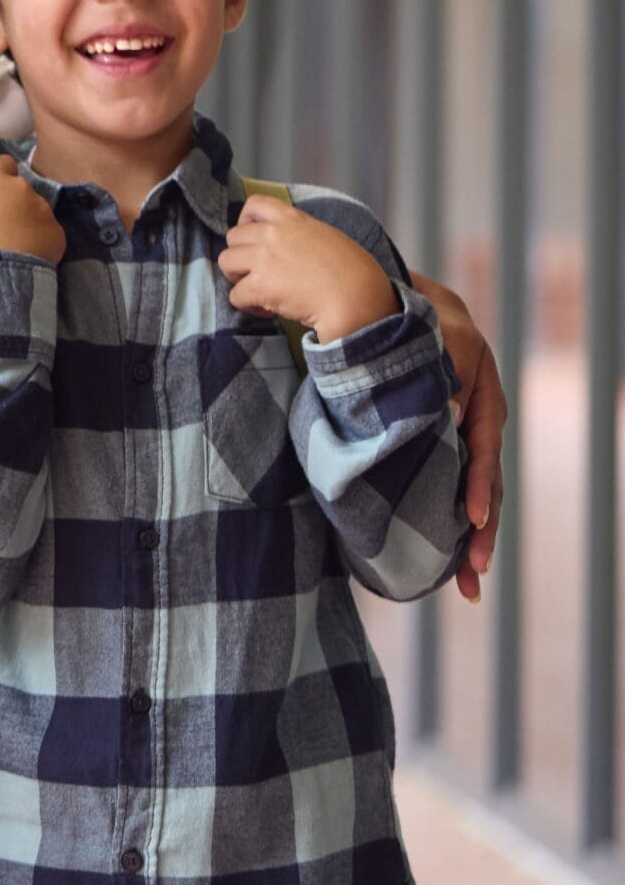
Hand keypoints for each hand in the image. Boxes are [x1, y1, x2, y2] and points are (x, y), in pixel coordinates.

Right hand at [0, 155, 64, 262]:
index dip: (2, 175)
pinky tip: (32, 258)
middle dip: (17, 205)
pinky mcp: (58, 231)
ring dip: (31, 225)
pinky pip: (49, 233)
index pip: (4, 162)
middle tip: (6, 229)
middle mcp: (22, 189)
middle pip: (22, 191)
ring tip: (19, 248)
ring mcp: (44, 209)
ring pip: (38, 213)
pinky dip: (43, 243)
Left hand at [219, 194, 396, 339]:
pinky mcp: (259, 285)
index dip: (246, 222)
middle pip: (233, 237)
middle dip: (242, 256)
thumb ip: (301, 236)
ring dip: (238, 278)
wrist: (357, 299)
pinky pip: (235, 295)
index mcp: (293, 219)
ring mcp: (264, 258)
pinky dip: (247, 305)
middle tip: (259, 273)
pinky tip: (268, 309)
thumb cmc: (354, 273)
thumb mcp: (328, 238)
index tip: (254, 239)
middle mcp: (274, 234)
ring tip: (259, 290)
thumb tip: (288, 249)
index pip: (254, 204)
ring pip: (226, 262)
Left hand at [408, 269, 505, 602]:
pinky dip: (452, 518)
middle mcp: (477, 421)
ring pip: (473, 492)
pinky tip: (450, 554)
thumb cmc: (414, 319)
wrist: (398, 301)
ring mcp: (462, 434)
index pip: (482, 450)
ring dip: (471, 537)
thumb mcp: (429, 338)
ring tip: (470, 584)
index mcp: (479, 397)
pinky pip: (453, 484)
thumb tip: (449, 420)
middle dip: (480, 531)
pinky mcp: (441, 441)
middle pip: (485, 484)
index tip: (474, 520)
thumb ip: (438, 375)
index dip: (477, 486)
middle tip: (473, 575)